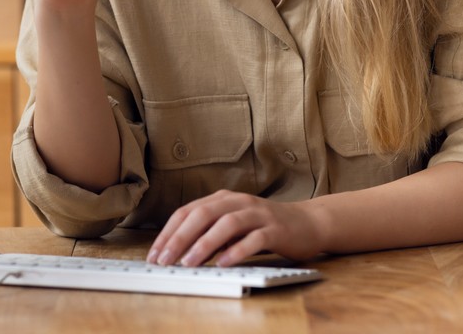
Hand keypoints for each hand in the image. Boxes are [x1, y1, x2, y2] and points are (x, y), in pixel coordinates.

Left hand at [147, 190, 326, 267]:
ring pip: (227, 224)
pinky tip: (224, 264)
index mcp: (223, 199)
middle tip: (164, 260)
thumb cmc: (265, 227)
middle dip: (180, 238)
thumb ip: (210, 234)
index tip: (154, 254)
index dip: (169, 232)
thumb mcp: (233, 226)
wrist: (308, 223)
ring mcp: (258, 214)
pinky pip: (254, 239)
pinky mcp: (275, 229)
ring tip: (189, 263)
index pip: (188, 211)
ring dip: (205, 244)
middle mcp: (239, 202)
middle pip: (203, 214)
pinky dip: (237, 251)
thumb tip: (180, 254)